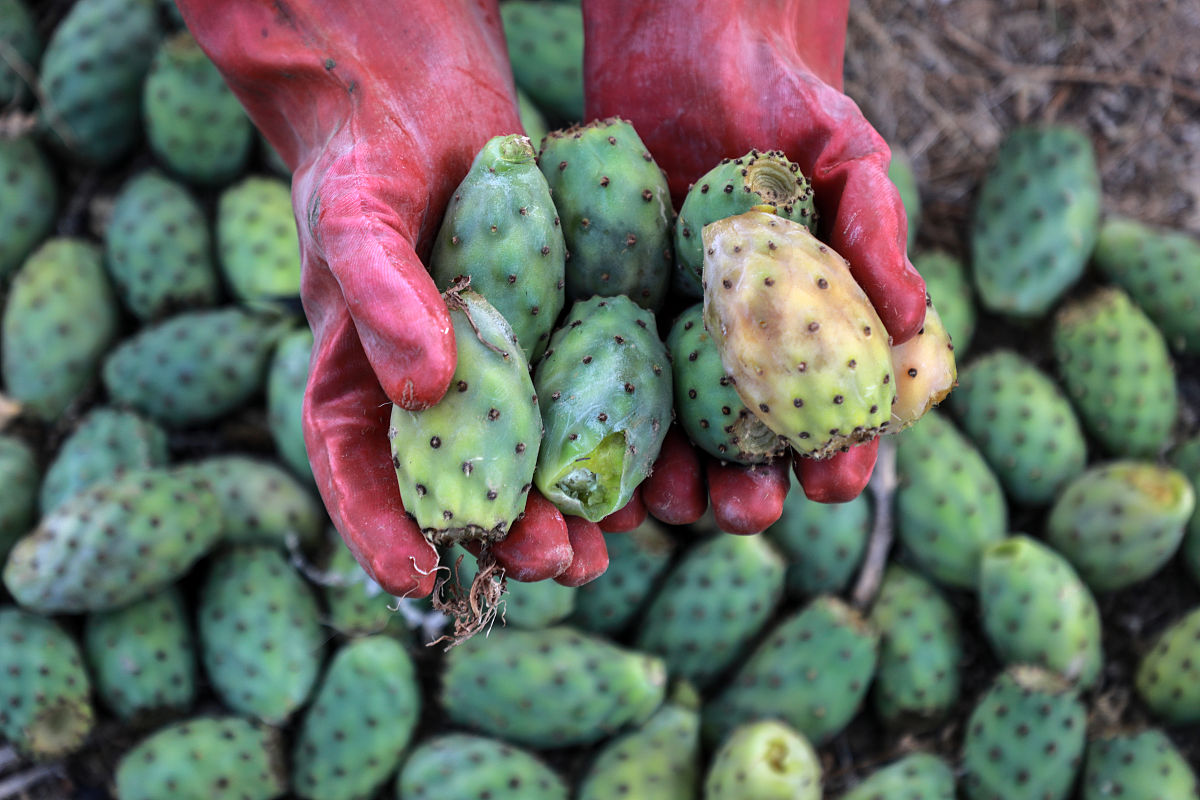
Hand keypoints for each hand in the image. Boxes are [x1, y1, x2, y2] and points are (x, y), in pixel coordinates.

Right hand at [178, 1, 604, 596]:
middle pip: (455, 484)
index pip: (355, 468)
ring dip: (559, 508)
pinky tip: (645, 472)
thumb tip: (428, 390)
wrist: (419, 95)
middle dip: (501, 535)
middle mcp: (426, 387)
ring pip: (522, 459)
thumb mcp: (357, 212)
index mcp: (358, 377)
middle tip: (551, 564)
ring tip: (601, 550)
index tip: (413, 582)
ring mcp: (490, 365)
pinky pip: (572, 399)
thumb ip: (381, 292)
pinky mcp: (545, 334)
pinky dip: (602, 440)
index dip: (379, 530)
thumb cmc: (364, 154)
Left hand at [583, 0, 927, 525]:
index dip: (841, 453)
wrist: (686, 39)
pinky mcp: (605, 311)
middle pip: (748, 443)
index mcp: (808, 322)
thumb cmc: (783, 99)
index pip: (831, 408)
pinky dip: (599, 428)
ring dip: (674, 479)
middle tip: (744, 511)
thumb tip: (913, 322)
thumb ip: (875, 231)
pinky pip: (600, 383)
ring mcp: (669, 332)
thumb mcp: (842, 154)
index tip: (835, 483)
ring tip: (666, 504)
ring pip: (672, 432)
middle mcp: (738, 342)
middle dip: (750, 490)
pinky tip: (598, 463)